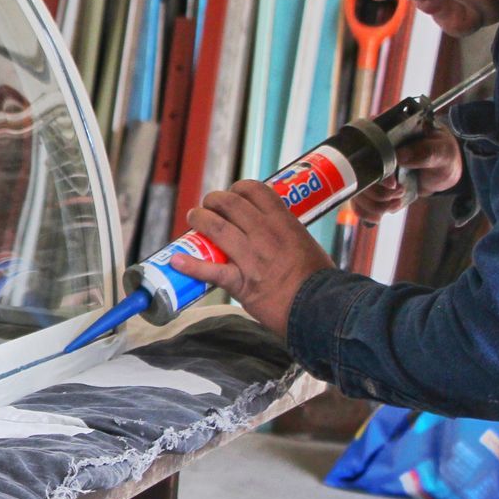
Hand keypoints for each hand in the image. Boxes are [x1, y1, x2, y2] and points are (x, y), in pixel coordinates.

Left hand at [171, 180, 333, 337]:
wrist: (322, 310)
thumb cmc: (319, 281)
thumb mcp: (307, 245)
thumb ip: (288, 236)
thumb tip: (277, 232)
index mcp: (284, 223)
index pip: (255, 190)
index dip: (238, 189)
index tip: (233, 195)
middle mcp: (265, 234)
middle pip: (230, 203)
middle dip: (213, 200)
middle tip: (208, 206)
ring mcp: (252, 257)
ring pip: (216, 227)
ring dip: (199, 219)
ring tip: (193, 218)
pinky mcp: (242, 282)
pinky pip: (211, 270)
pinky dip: (191, 265)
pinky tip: (176, 261)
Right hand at [351, 126, 462, 220]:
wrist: (443, 170)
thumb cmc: (442, 154)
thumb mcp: (441, 151)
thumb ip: (424, 151)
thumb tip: (399, 155)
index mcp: (383, 131)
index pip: (361, 147)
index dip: (372, 168)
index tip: (392, 183)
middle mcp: (369, 150)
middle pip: (354, 174)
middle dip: (377, 192)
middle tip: (400, 191)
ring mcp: (367, 170)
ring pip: (355, 192)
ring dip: (376, 204)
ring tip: (397, 201)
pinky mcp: (369, 187)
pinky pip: (358, 203)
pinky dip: (370, 212)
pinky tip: (388, 209)